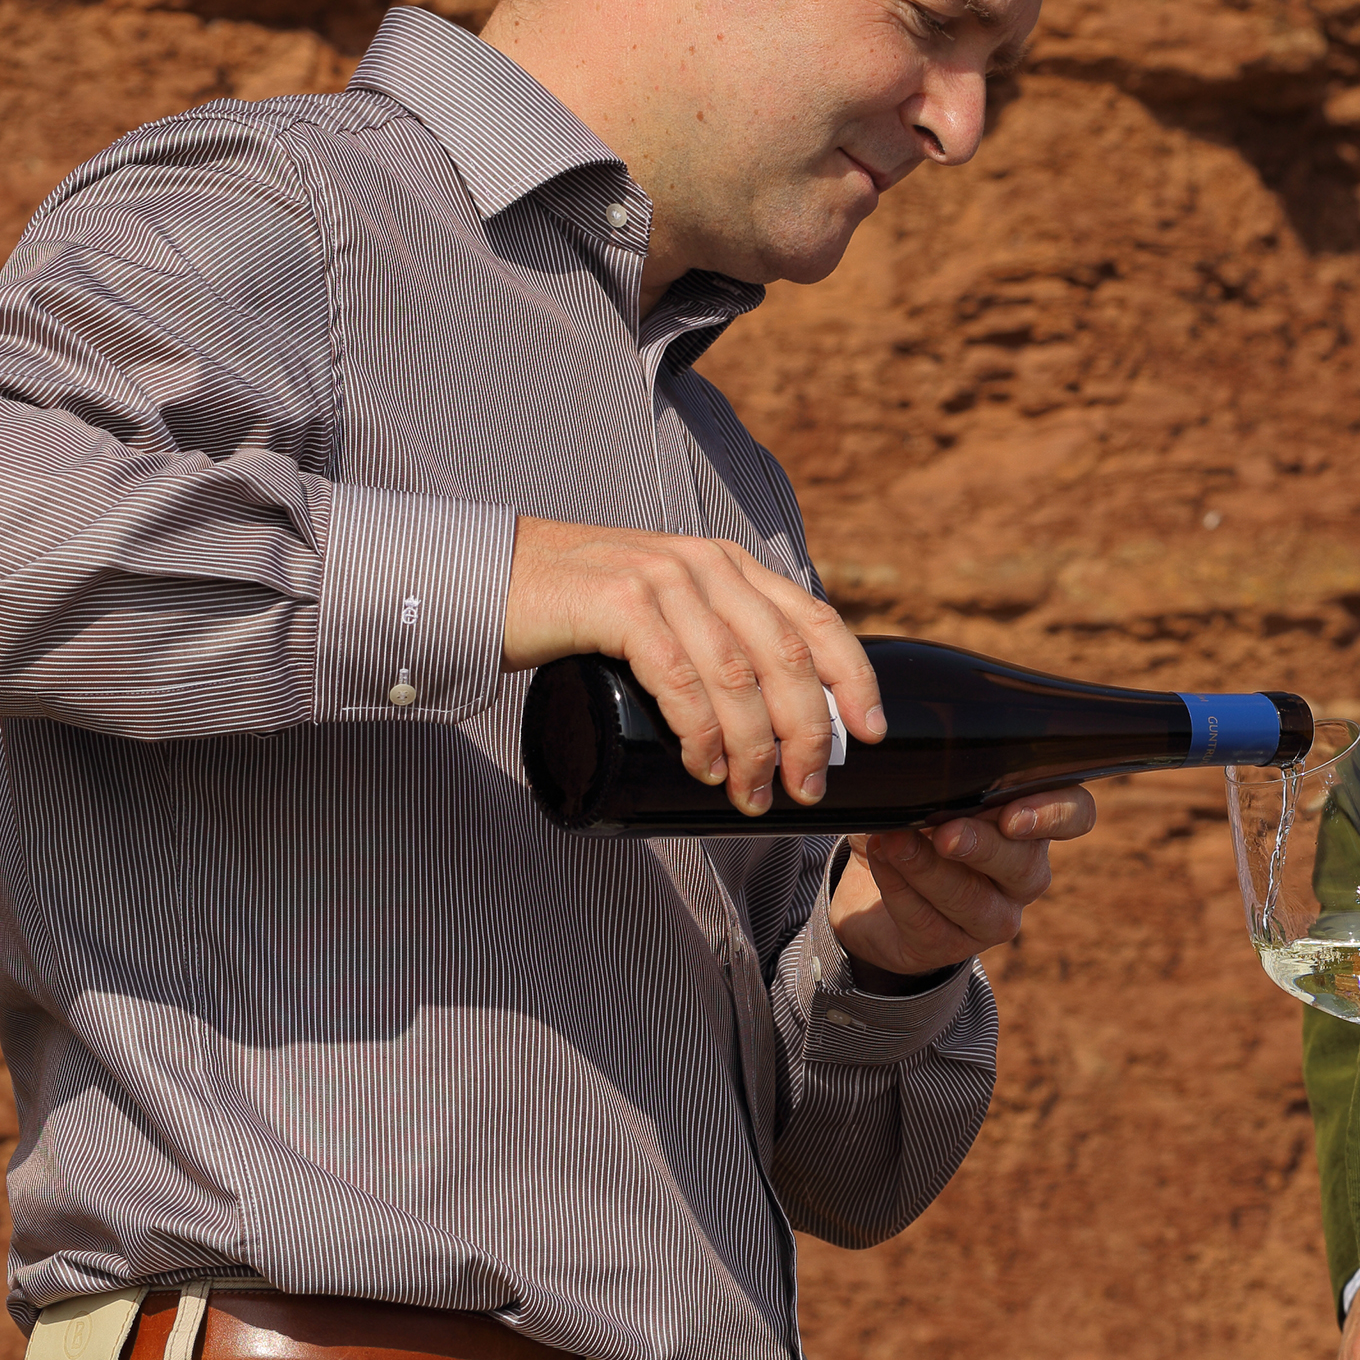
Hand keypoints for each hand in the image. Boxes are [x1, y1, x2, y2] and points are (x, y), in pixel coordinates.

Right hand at [502, 517, 880, 815]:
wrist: (489, 579)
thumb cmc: (578, 613)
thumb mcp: (663, 611)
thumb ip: (709, 638)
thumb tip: (766, 721)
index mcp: (729, 566)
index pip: (815, 619)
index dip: (855, 678)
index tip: (870, 734)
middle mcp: (706, 565)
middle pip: (786, 655)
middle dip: (808, 732)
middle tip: (807, 789)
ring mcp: (664, 578)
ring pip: (738, 674)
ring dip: (755, 747)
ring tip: (753, 795)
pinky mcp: (619, 603)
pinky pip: (681, 678)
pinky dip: (700, 731)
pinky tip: (705, 768)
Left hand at [827, 786, 1097, 984]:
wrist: (869, 880)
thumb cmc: (912, 820)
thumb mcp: (927, 787)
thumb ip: (940, 770)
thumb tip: (920, 753)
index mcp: (1031, 822)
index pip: (1076, 815)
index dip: (1056, 815)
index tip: (1011, 815)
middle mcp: (1024, 872)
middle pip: (1025, 864)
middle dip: (982, 846)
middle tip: (944, 832)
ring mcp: (993, 916)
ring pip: (974, 901)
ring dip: (930, 870)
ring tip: (893, 842)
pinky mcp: (951, 944)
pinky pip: (931, 924)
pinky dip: (901, 890)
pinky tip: (883, 862)